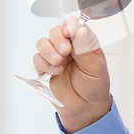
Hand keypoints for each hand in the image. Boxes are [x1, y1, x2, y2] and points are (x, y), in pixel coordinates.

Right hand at [34, 18, 111, 133]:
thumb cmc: (95, 86)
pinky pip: (37, 59)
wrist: (87, 108)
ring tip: (59, 61)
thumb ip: (85, 50)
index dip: (69, 25)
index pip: (74, 25)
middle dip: (57, 39)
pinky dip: (44, 64)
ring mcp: (56, 57)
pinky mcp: (45, 69)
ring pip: (43, 43)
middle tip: (65, 51)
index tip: (69, 32)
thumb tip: (79, 31)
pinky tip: (56, 71)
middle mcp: (68, 46)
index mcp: (83, 41)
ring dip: (48, 50)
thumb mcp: (95, 68)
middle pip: (55, 31)